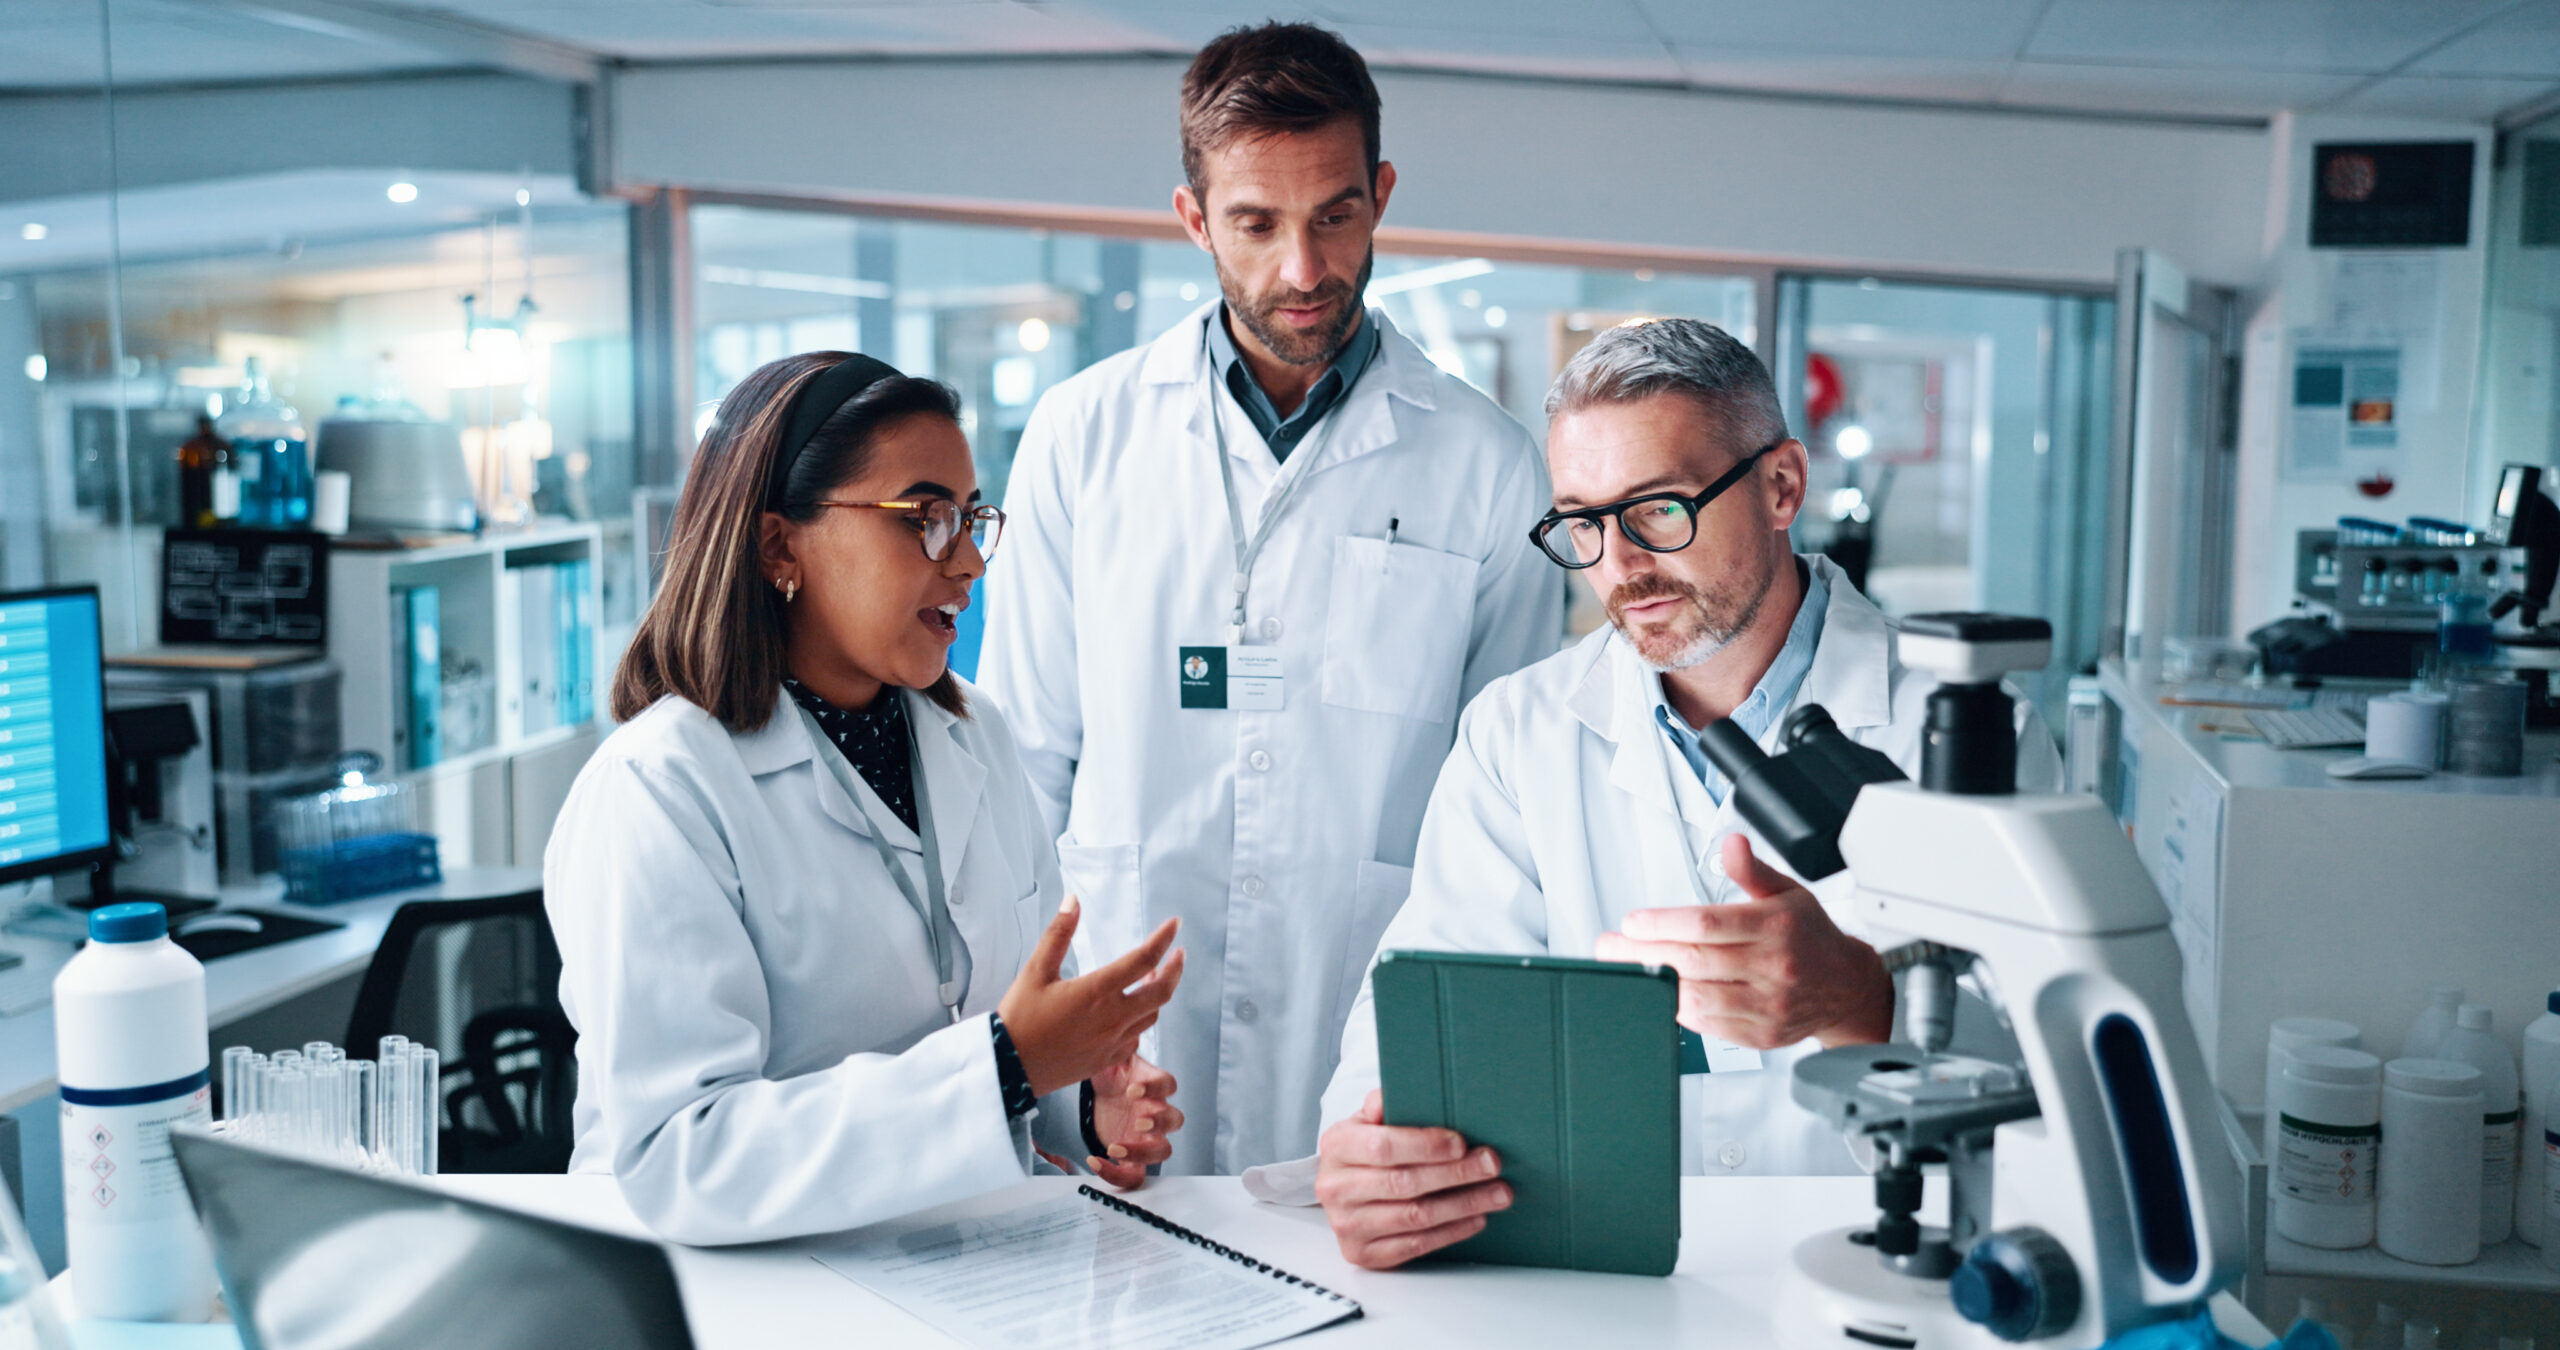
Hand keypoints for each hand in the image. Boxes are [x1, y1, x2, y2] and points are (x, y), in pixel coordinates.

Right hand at [999, 897, 1182, 1096]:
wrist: (1008, 1067)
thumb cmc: (1020, 1017)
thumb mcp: (1035, 970)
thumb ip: (1058, 933)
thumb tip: (1072, 900)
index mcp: (1096, 991)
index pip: (1143, 959)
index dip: (1163, 938)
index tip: (1174, 924)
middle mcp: (1112, 1018)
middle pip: (1162, 992)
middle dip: (1175, 969)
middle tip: (1178, 954)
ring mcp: (1112, 1042)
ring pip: (1152, 1016)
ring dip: (1159, 995)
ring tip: (1155, 978)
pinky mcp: (1106, 1060)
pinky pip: (1136, 1038)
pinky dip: (1141, 1021)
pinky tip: (1133, 1013)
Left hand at [1086, 1055, 1180, 1187]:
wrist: (1102, 1094)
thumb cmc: (1114, 1076)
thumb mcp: (1114, 1057)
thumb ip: (1121, 1045)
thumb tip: (1125, 1029)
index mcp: (1153, 1087)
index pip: (1168, 1084)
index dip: (1155, 1087)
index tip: (1132, 1090)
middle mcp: (1155, 1112)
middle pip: (1175, 1120)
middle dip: (1160, 1122)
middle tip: (1138, 1122)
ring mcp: (1146, 1137)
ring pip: (1162, 1151)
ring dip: (1143, 1152)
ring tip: (1115, 1147)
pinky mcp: (1132, 1156)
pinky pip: (1134, 1174)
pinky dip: (1116, 1173)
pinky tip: (1094, 1161)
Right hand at [1315, 1090, 1510, 1269]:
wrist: (1341, 1190)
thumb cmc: (1363, 1150)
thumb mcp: (1366, 1121)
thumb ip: (1382, 1105)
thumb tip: (1394, 1095)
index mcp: (1337, 1147)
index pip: (1383, 1147)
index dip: (1425, 1146)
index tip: (1461, 1143)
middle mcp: (1336, 1188)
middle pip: (1404, 1183)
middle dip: (1456, 1174)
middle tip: (1491, 1164)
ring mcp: (1347, 1226)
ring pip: (1415, 1217)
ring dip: (1463, 1205)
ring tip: (1497, 1193)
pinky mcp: (1363, 1254)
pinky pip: (1415, 1245)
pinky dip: (1451, 1231)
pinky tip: (1476, 1217)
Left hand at [1594, 834, 1891, 1049]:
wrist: (1847, 987)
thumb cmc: (1810, 936)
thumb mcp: (1787, 892)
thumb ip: (1751, 870)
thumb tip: (1731, 842)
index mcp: (1776, 927)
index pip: (1706, 924)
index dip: (1660, 924)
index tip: (1632, 922)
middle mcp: (1773, 967)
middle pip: (1693, 961)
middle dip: (1641, 953)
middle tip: (1609, 947)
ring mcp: (1768, 1005)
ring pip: (1697, 998)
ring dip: (1655, 984)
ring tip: (1629, 970)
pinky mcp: (1761, 1035)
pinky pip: (1709, 1026)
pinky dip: (1679, 1010)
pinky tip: (1663, 993)